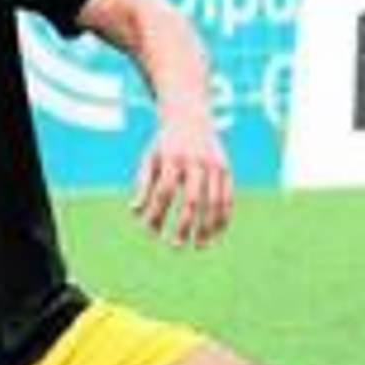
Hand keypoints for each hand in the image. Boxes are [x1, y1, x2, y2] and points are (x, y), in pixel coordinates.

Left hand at [131, 107, 231, 246]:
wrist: (190, 118)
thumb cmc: (165, 145)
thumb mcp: (149, 158)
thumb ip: (143, 184)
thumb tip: (135, 212)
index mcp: (173, 158)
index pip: (165, 191)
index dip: (157, 213)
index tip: (151, 233)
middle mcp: (196, 162)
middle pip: (192, 199)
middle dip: (184, 225)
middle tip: (174, 245)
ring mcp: (215, 166)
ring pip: (214, 202)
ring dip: (207, 227)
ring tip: (198, 246)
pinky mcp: (226, 170)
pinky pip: (228, 198)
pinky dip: (223, 218)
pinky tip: (215, 235)